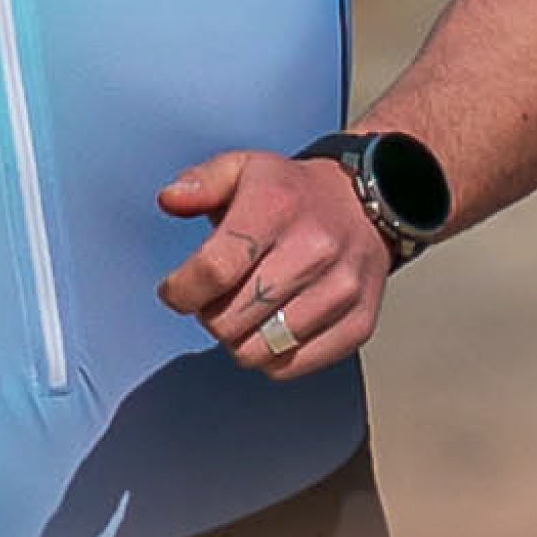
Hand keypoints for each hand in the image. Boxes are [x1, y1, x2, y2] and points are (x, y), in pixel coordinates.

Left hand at [155, 151, 390, 378]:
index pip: (214, 269)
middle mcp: (314, 249)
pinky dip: (269, 356)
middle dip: (207, 315)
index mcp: (276, 205)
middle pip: (230, 319)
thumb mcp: (241, 169)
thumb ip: (199, 183)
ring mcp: (341, 290)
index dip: (181, 290)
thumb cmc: (290, 193)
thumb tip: (169, 200)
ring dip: (236, 339)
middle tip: (213, 298)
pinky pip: (291, 367)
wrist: (367, 206)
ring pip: (257, 350)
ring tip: (241, 312)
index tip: (174, 291)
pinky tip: (269, 327)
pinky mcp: (359, 323)